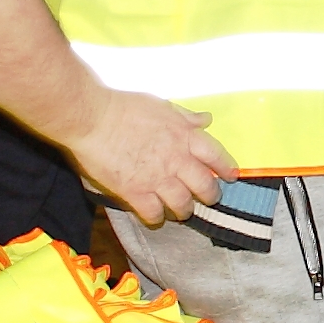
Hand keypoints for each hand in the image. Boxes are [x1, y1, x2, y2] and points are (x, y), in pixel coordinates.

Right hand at [64, 90, 234, 223]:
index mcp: (185, 136)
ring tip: (180, 210)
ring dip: (184, 210)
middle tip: (206, 198)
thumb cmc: (124, 107)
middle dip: (210, 195)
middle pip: (206, 188)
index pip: (217, 157)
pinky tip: (154, 214)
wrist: (93, 118)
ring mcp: (157, 179)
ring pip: (183, 206)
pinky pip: (154, 214)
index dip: (226, 169)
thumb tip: (206, 120)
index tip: (230, 177)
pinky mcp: (136, 193)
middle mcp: (177, 160)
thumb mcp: (161, 105)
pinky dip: (157, 217)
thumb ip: (185, 117)